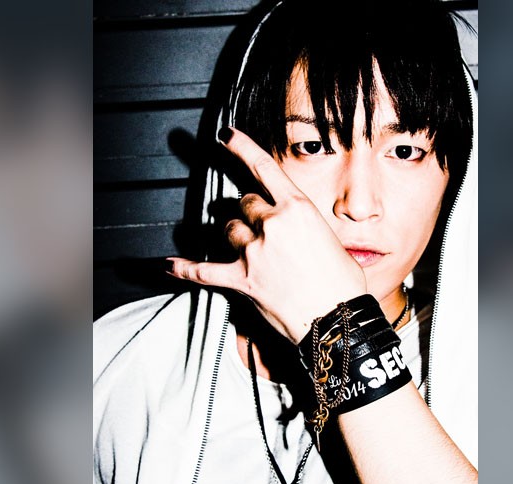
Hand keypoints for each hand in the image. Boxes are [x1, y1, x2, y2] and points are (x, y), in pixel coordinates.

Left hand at [167, 127, 366, 343]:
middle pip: (244, 203)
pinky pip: (204, 270)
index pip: (263, 167)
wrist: (338, 319)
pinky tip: (170, 264)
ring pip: (228, 229)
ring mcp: (254, 251)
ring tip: (252, 251)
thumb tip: (288, 231)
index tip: (226, 136)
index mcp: (297, 208)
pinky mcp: (242, 279)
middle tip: (265, 231)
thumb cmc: (341, 283)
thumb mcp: (328, 238)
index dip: (242, 148)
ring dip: (235, 236)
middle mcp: (272, 223)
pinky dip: (185, 268)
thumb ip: (300, 226)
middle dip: (250, 213)